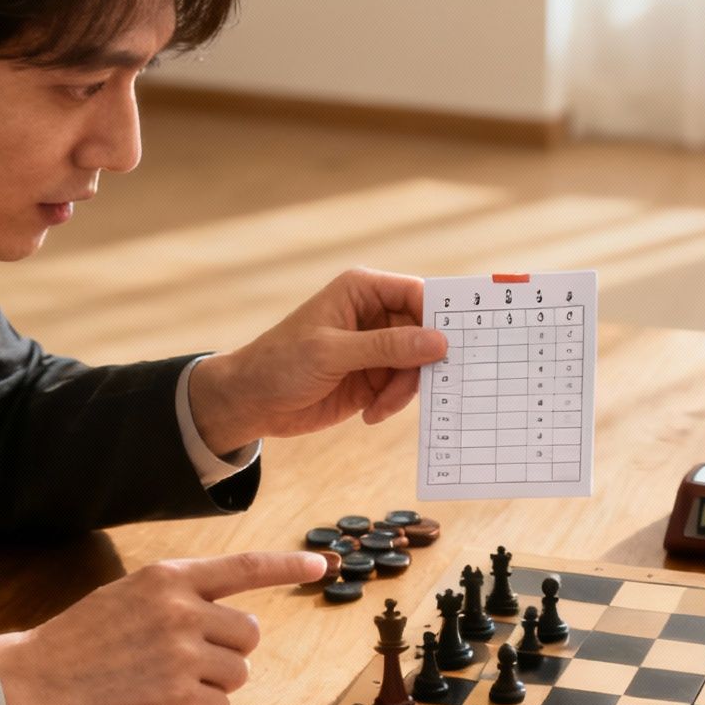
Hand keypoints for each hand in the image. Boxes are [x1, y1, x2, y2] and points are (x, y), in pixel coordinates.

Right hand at [0, 551, 327, 704]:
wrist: (34, 680)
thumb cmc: (80, 640)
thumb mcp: (129, 595)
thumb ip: (179, 598)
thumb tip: (225, 619)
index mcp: (170, 579)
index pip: (243, 567)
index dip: (287, 567)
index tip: (321, 566)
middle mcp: (181, 611)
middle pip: (248, 636)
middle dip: (228, 654)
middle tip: (189, 663)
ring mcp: (181, 655)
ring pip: (237, 675)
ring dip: (212, 687)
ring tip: (168, 685)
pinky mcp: (176, 698)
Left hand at [186, 268, 448, 453]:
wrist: (252, 402)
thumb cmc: (281, 363)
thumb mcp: (333, 352)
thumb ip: (387, 346)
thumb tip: (439, 342)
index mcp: (363, 291)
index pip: (418, 294)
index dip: (440, 316)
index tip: (453, 346)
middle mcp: (375, 315)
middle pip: (426, 333)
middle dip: (424, 363)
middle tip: (421, 387)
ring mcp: (377, 347)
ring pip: (418, 364)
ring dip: (404, 390)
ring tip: (379, 407)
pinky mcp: (375, 376)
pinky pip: (404, 387)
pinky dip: (394, 403)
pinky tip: (370, 414)